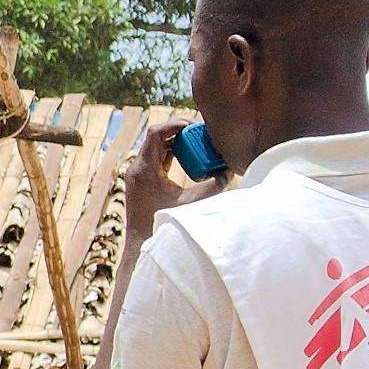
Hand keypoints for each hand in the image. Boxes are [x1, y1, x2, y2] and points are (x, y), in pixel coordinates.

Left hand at [123, 118, 201, 251]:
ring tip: (198, 143)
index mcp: (144, 169)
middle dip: (179, 133)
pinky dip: (172, 155)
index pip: (155, 133)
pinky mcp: (142, 181)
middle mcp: (137, 169)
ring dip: (177, 144)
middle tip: (201, 132)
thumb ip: (214, 185)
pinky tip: (189, 157)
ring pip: (157, 148)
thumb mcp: (193, 203)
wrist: (142, 244)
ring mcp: (138, 174)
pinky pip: (157, 160)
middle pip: (157, 138)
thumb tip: (230, 169)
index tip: (193, 124)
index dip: (174, 124)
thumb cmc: (165, 224)